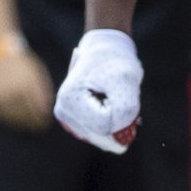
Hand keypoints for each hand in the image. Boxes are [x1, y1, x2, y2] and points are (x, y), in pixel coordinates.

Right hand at [0, 43, 55, 130]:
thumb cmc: (22, 63)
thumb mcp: (37, 73)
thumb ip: (43, 91)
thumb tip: (46, 109)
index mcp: (28, 84)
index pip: (38, 108)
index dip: (42, 118)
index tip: (46, 122)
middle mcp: (15, 91)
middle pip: (27, 114)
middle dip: (34, 123)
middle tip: (39, 128)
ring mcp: (2, 95)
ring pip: (15, 117)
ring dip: (23, 124)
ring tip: (29, 126)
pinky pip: (3, 114)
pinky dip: (11, 120)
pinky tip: (17, 121)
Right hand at [52, 29, 142, 154]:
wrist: (104, 51)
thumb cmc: (115, 62)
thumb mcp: (126, 80)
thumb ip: (126, 110)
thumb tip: (120, 139)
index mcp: (70, 98)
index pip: (103, 126)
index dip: (123, 117)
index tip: (124, 96)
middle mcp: (63, 112)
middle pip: (100, 136)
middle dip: (120, 124)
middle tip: (125, 100)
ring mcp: (67, 119)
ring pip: (102, 138)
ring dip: (116, 125)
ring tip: (115, 99)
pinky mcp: (74, 123)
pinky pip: (99, 135)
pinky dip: (111, 125)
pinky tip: (111, 106)